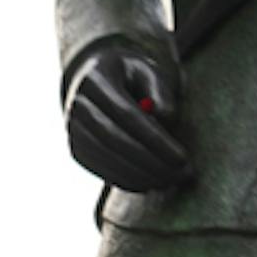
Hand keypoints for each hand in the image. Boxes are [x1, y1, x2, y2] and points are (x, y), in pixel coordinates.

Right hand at [63, 37, 191, 194]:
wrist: (98, 81)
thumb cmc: (132, 77)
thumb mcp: (151, 72)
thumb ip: (161, 92)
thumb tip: (165, 119)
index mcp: (97, 78)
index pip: (127, 114)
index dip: (155, 139)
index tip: (182, 158)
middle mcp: (79, 104)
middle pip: (115, 140)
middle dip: (151, 162)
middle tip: (182, 174)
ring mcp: (73, 129)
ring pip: (108, 159)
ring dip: (142, 176)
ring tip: (172, 180)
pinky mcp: (76, 149)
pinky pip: (102, 170)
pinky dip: (128, 182)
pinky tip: (152, 183)